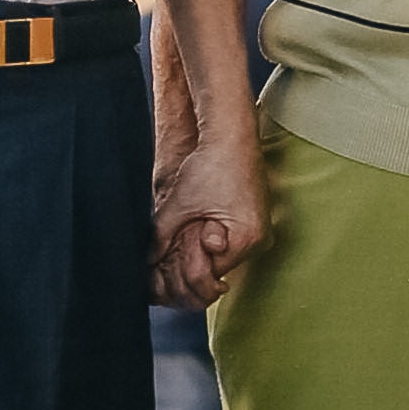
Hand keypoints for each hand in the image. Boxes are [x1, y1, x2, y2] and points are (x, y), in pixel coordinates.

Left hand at [153, 137, 266, 305]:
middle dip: (194, 259)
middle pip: (218, 267)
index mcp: (246, 239)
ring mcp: (260, 232)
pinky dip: (213, 236)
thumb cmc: (212, 164)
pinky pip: (231, 241)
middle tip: (172, 248)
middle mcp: (259, 240)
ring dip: (202, 247)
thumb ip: (162, 236)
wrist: (232, 136)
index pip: (210, 273)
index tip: (167, 262)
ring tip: (189, 229)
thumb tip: (148, 260)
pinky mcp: (256, 222)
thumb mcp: (180, 204)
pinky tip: (202, 222)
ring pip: (223, 254)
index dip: (185, 268)